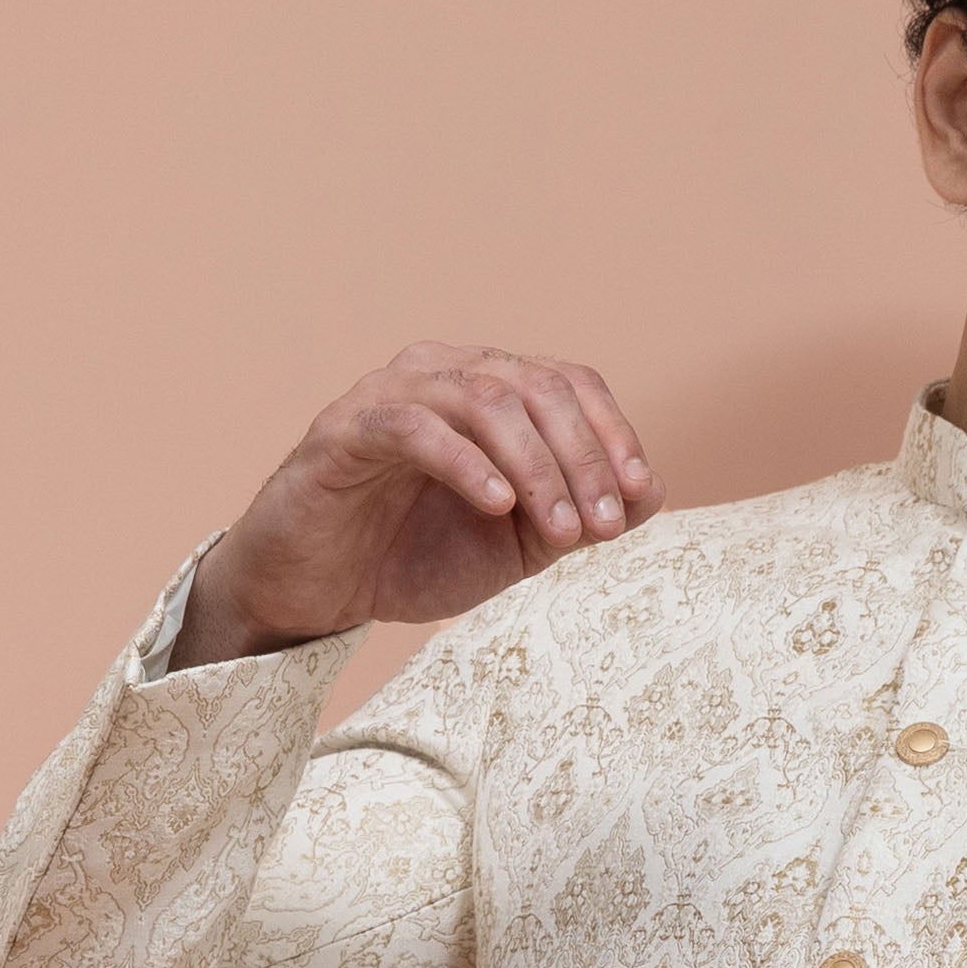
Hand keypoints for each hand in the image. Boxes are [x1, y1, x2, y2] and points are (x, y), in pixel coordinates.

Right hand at [180, 343, 660, 658]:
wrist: (316, 592)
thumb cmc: (410, 557)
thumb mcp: (512, 548)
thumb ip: (575, 518)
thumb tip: (650, 493)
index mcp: (487, 392)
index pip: (568, 383)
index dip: (610, 434)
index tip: (634, 498)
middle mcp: (442, 374)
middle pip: (534, 385)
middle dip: (581, 457)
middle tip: (601, 526)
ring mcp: (390, 393)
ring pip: (483, 398)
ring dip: (535, 465)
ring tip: (558, 529)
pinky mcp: (344, 428)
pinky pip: (415, 426)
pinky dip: (466, 463)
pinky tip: (497, 505)